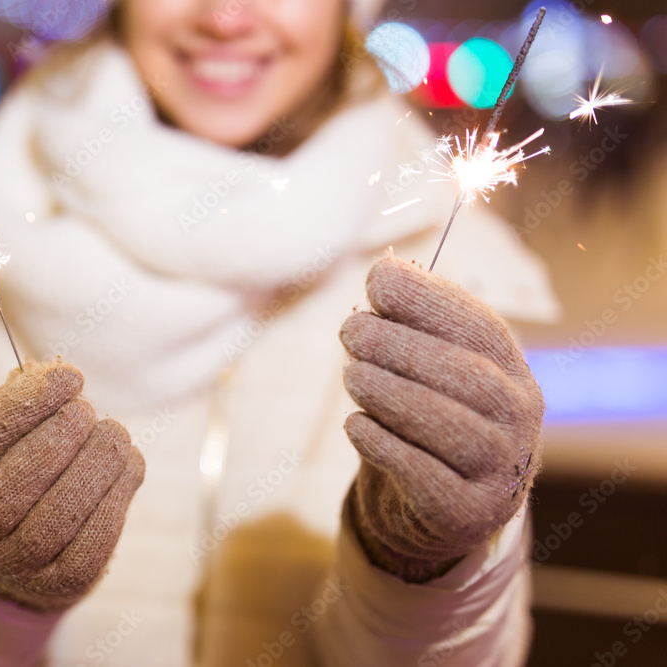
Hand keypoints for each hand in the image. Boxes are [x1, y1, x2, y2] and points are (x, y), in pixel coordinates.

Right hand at [0, 360, 144, 609]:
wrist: (17, 556)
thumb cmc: (18, 472)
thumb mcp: (9, 436)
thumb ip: (24, 399)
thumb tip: (55, 372)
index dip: (31, 399)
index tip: (71, 376)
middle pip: (21, 478)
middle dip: (66, 433)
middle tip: (88, 411)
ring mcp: (18, 563)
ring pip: (62, 512)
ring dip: (99, 462)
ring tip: (115, 435)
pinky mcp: (63, 583)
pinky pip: (96, 541)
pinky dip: (119, 496)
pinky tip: (127, 467)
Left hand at [339, 256, 543, 581]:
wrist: (435, 511)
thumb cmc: (424, 422)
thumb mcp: (422, 370)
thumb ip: (408, 324)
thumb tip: (384, 268)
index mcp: (512, 372)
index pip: (482, 329)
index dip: (431, 300)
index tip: (378, 279)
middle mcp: (518, 420)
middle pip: (468, 377)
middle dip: (402, 346)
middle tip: (350, 331)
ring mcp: (499, 470)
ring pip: (450, 426)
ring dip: (392, 393)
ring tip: (351, 375)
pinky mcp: (465, 513)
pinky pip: (424, 475)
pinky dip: (384, 445)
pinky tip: (355, 423)